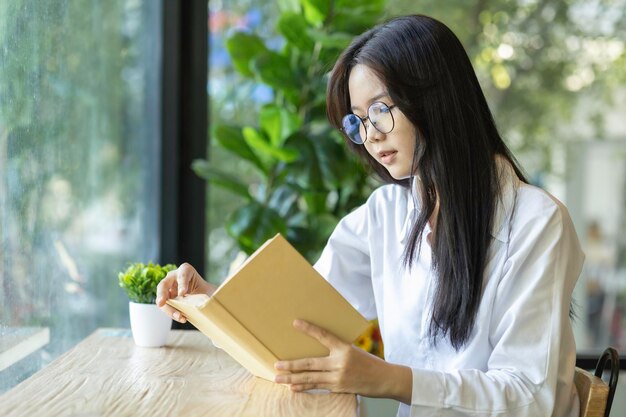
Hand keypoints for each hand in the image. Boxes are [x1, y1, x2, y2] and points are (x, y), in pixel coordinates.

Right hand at [155, 263, 216, 322]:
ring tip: (179, 316)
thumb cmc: (207, 292)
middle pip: (164, 284)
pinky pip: (165, 307)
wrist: (205, 298)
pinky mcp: (166, 299)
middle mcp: (174, 277)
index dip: (182, 283)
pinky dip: (172, 313)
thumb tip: (212, 302)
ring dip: (168, 309)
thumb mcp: (210, 291)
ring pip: (162, 298)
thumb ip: (210, 294)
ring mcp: (168, 289)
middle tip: (162, 303)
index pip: (182, 275)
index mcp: (186, 270)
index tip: (183, 293)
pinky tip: (182, 318)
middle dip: (161, 294)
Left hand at [274, 320, 411, 403]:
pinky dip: (304, 387)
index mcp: (344, 348)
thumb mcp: (354, 351)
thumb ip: (337, 351)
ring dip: (293, 379)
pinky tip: (293, 387)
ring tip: (278, 379)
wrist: (385, 379)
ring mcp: (339, 377)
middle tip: (276, 365)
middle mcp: (340, 362)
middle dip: (291, 365)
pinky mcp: (339, 388)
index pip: (324, 335)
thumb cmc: (369, 362)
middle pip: (310, 364)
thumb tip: (317, 348)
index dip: (309, 329)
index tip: (296, 323)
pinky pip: (318, 387)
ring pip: (311, 378)